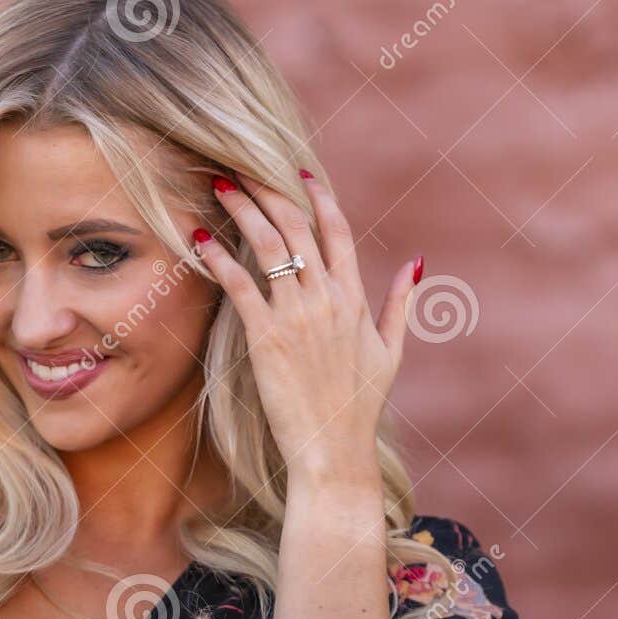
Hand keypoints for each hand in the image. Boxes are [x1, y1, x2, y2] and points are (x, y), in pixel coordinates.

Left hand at [191, 168, 421, 484]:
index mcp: (355, 298)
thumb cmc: (360, 406)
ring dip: (241, 209)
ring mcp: (297, 316)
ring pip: (268, 245)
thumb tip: (416, 263)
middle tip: (239, 167)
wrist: (335, 450)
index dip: (318, 196)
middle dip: (266, 189)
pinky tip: (200, 240)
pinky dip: (219, 257)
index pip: (337, 231)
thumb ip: (400, 303)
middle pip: (296, 227)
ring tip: (217, 186)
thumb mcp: (390, 351)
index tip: (298, 170)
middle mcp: (328, 299)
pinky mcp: (267, 337)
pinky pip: (240, 285)